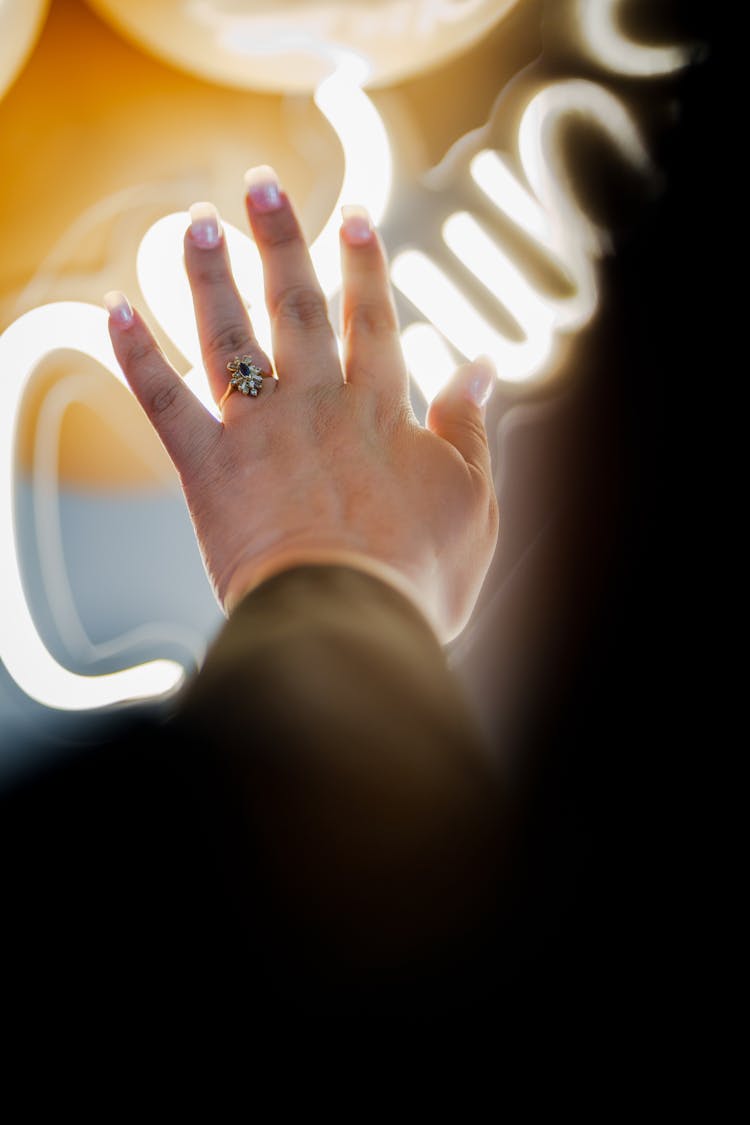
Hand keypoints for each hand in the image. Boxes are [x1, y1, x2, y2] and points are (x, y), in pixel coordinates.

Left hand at [105, 165, 497, 641]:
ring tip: (193, 222)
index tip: (353, 216)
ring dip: (209, 275)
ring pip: (232, 336)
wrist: (348, 619)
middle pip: (298, 305)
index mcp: (380, 411)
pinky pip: (165, 401)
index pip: (372, 320)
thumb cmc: (417, 575)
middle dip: (279, 240)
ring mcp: (259, 431)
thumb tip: (478, 367)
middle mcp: (317, 403)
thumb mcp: (473, 502)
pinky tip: (112, 308)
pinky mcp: (208, 467)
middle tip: (260, 184)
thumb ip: (469, 430)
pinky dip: (135, 355)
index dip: (363, 265)